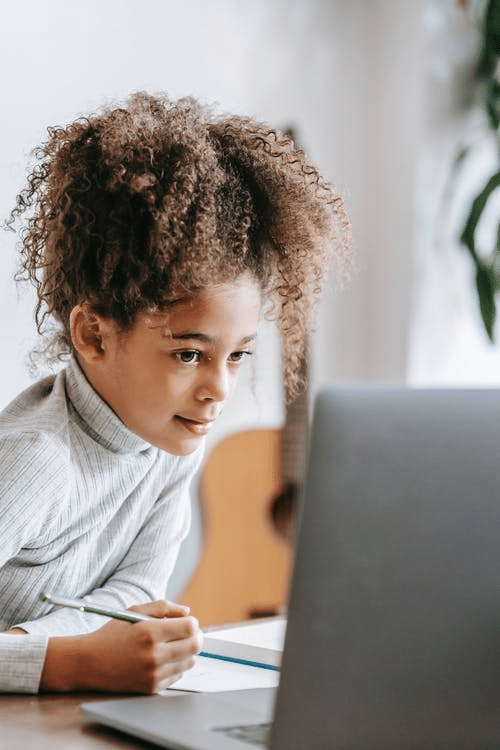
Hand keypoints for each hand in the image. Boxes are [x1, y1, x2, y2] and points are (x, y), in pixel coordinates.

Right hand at [41, 599, 202, 692]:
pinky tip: (164, 658)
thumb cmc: (112, 634)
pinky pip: (177, 676)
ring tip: (176, 645)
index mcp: (149, 632)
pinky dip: (176, 666)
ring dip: (188, 652)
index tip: (188, 622)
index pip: (189, 628)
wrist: (89, 663)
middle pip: (194, 645)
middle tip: (190, 633)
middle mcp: (153, 655)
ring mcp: (153, 674)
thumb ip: (163, 607)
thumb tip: (187, 612)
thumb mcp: (135, 611)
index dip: (192, 623)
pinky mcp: (151, 688)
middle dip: (196, 636)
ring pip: (189, 662)